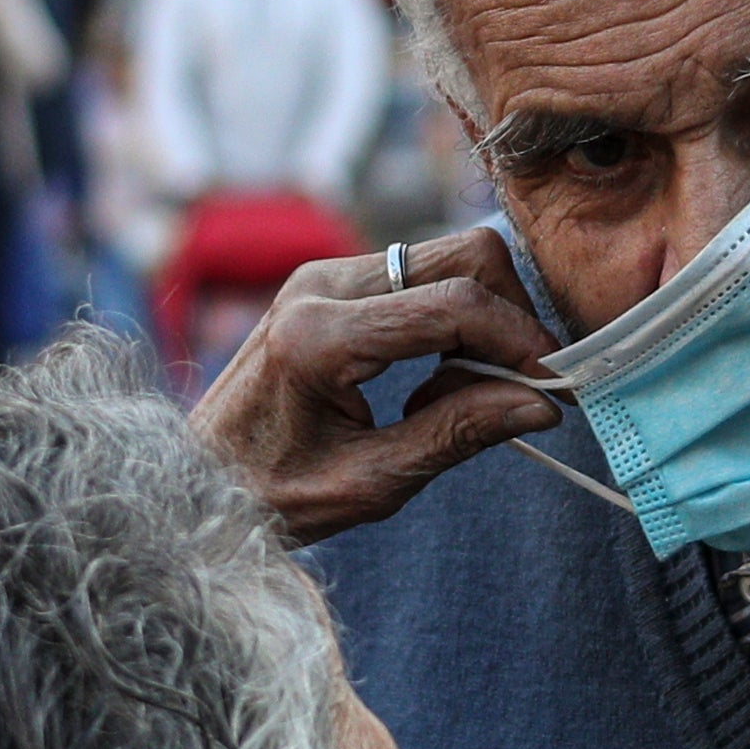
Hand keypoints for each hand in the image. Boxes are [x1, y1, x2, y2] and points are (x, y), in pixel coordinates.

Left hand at [191, 225, 562, 546]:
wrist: (197, 479)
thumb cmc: (271, 494)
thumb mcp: (369, 483)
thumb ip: (456, 434)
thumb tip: (542, 404)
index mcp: (320, 336)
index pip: (454, 305)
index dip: (520, 339)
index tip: (552, 385)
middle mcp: (321, 285)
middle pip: (462, 254)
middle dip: (511, 314)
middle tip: (523, 382)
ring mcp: (324, 275)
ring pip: (447, 257)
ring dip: (483, 317)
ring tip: (468, 392)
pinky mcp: (331, 282)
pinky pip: (420, 275)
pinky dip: (452, 318)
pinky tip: (436, 380)